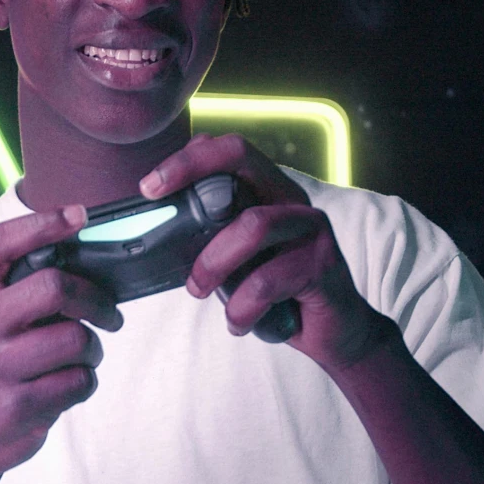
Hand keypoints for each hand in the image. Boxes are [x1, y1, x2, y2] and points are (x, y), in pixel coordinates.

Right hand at [0, 204, 124, 480]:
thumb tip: (78, 249)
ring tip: (82, 358)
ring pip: (76, 339)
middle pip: (53, 287)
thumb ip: (13, 286)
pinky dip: (85, 382)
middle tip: (110, 313)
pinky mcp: (14, 407)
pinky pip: (78, 381)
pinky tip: (66, 386)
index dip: (41, 223)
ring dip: (93, 350)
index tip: (79, 216)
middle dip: (95, 299)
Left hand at [140, 133, 396, 371]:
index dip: (189, 158)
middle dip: (191, 171)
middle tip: (155, 200)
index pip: (231, 152)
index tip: (149, 186)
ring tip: (197, 290)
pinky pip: (267, 281)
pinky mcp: (323, 266)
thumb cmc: (280, 292)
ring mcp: (312, 229)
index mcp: (271, 192)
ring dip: (213, 262)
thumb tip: (156, 233)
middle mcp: (293, 200)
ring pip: (252, 225)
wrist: (335, 332)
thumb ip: (215, 237)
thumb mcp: (241, 259)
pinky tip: (238, 323)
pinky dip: (242, 308)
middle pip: (243, 158)